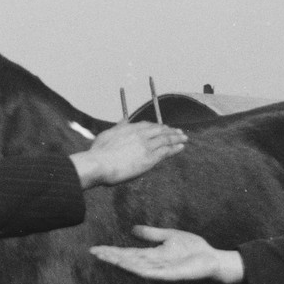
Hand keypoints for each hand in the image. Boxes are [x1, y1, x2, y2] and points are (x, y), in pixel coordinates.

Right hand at [70, 122, 186, 187]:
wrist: (99, 164)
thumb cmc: (98, 153)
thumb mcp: (106, 135)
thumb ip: (118, 127)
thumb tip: (124, 120)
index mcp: (129, 128)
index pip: (147, 125)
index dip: (156, 126)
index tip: (162, 127)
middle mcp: (139, 134)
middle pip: (159, 130)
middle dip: (170, 130)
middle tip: (178, 131)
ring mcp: (146, 145)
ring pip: (165, 139)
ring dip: (176, 137)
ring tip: (184, 138)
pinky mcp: (149, 157)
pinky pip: (166, 151)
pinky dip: (175, 147)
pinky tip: (181, 146)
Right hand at [89, 225, 245, 283]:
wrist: (212, 259)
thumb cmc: (193, 248)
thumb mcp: (169, 236)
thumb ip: (151, 234)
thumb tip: (132, 229)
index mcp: (152, 254)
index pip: (128, 253)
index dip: (112, 251)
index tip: (96, 248)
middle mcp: (153, 264)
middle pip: (128, 260)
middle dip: (111, 257)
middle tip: (94, 252)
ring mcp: (161, 270)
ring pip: (136, 267)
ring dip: (121, 263)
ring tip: (106, 258)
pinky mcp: (171, 275)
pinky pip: (152, 272)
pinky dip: (139, 270)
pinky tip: (128, 267)